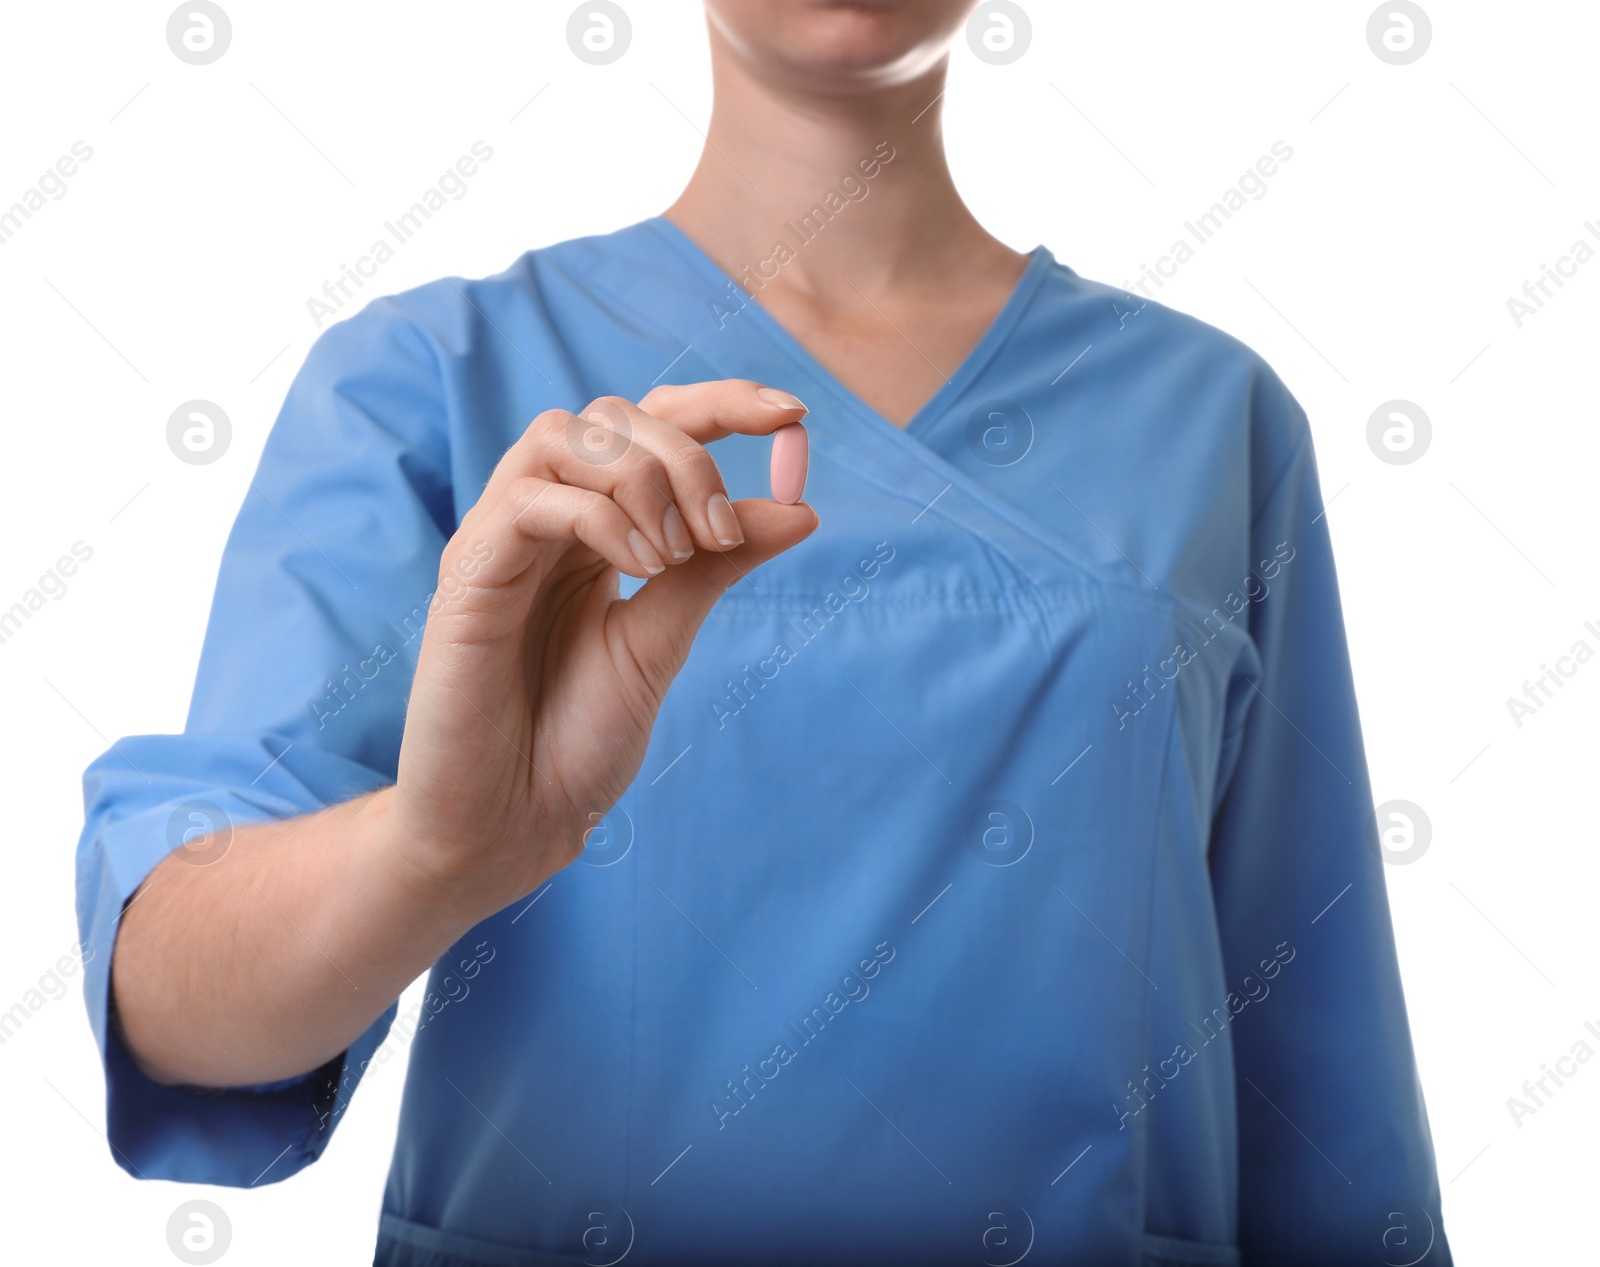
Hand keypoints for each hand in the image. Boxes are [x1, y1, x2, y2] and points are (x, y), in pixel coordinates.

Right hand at [373, 379, 816, 916]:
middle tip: (721, 537)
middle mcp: (545, 517)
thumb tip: (802, 505)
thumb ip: (719, 566)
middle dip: (689, 453)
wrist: (514, 819)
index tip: (794, 416)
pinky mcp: (467, 570)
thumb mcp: (666, 636)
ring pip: (567, 434)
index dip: (722, 404)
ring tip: (680, 555)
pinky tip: (641, 567)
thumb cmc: (577, 737)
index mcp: (594, 527)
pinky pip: (533, 499)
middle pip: (613, 416)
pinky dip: (603, 517)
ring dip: (645, 478)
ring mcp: (500, 536)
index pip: (652, 427)